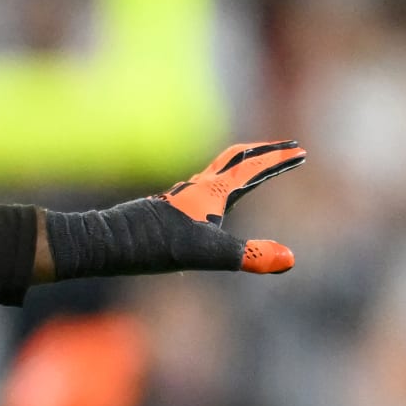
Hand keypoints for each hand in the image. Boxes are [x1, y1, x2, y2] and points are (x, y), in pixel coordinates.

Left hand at [43, 139, 306, 279]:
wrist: (103, 242)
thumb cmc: (152, 245)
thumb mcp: (207, 254)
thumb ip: (249, 255)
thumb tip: (291, 259)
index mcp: (211, 193)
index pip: (253, 169)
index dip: (279, 160)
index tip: (302, 150)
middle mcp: (195, 190)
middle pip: (235, 161)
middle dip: (263, 153)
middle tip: (285, 146)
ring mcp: (178, 199)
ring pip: (214, 173)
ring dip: (238, 166)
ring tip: (251, 167)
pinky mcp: (162, 211)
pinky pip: (197, 190)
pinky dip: (214, 186)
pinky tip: (205, 202)